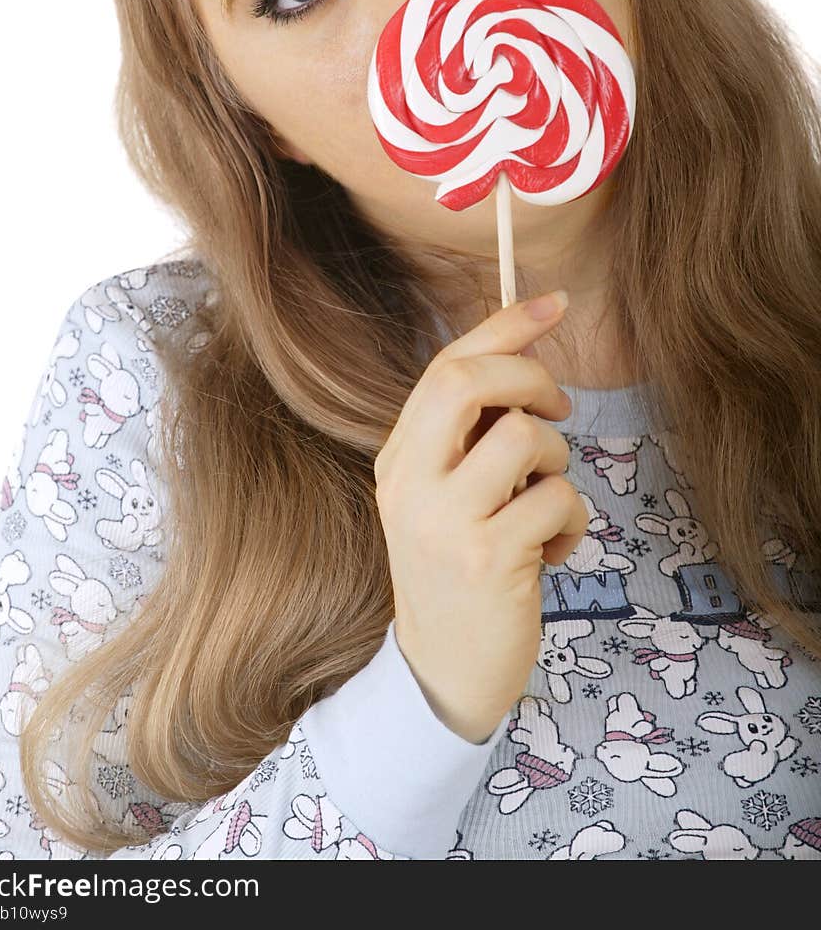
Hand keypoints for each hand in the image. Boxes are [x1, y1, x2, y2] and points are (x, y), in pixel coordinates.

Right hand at [373, 293, 588, 741]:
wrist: (443, 669)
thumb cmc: (459, 570)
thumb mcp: (446, 495)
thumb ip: (470, 435)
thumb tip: (525, 357)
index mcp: (399, 456)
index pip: (446, 366)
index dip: (505, 326)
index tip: (554, 302)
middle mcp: (411, 481)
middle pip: (469, 380)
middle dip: (530, 377)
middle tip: (556, 408)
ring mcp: (445, 521)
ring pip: (523, 437)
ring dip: (556, 462)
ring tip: (545, 500)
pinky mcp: (487, 559)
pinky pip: (556, 501)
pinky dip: (571, 521)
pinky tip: (552, 552)